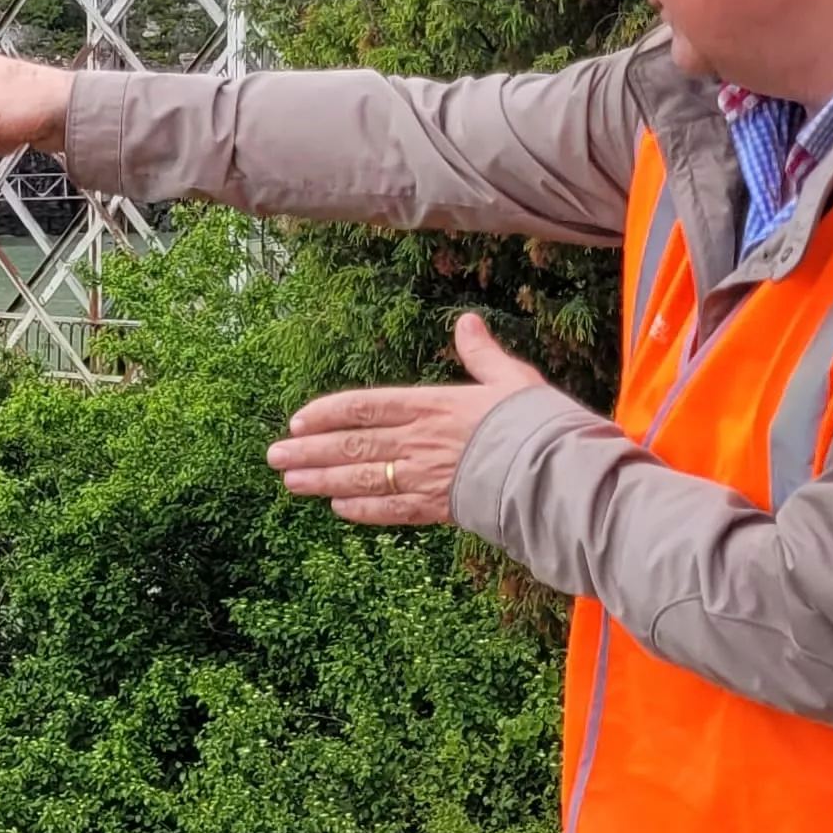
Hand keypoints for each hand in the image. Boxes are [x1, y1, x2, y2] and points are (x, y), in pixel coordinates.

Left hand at [267, 314, 551, 526]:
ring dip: (321, 481)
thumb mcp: (510, 378)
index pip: (364, 406)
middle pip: (351, 445)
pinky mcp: (439, 507)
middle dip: (308, 451)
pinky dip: (363, 509)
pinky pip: (391, 510)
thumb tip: (467, 322)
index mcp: (431, 405)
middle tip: (273, 456)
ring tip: (289, 482)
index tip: (297, 421)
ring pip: (360, 478)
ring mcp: (425, 476)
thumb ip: (481, 354)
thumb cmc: (538, 422)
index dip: (327, 413)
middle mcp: (418, 441)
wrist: (559, 471)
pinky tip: (338, 508)